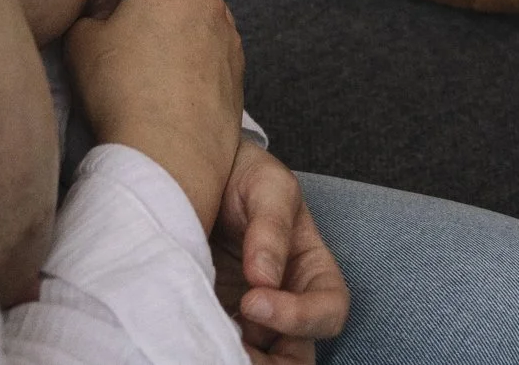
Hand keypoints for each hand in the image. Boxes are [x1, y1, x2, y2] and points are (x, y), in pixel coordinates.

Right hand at [64, 0, 243, 233]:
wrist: (170, 157)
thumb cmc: (119, 94)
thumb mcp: (81, 42)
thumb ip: (92, 6)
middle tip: (122, 36)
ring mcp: (227, 33)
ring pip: (194, 14)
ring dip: (174, 27)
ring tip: (149, 70)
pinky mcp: (239, 68)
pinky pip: (211, 46)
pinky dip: (194, 57)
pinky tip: (172, 90)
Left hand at [212, 143, 348, 364]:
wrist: (201, 172)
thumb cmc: (246, 176)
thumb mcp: (268, 186)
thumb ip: (271, 228)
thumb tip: (263, 278)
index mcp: (312, 271)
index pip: (329, 310)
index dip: (300, 317)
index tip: (254, 300)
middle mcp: (287, 302)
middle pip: (298, 356)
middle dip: (272, 362)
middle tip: (232, 346)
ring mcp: (251, 319)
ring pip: (259, 359)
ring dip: (238, 359)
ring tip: (207, 344)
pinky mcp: (216, 318)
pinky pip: (219, 348)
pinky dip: (209, 349)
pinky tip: (189, 337)